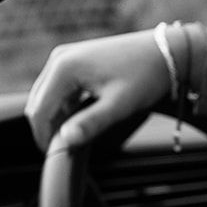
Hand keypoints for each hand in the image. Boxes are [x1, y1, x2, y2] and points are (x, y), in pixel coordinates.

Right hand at [25, 31, 169, 152]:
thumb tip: (65, 139)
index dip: (43, 136)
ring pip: (47, 95)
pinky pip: (59, 87)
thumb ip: (90, 123)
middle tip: (66, 148)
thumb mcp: (119, 105)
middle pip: (38, 102)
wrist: (167, 51)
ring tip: (77, 135)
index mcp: (64, 67)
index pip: (38, 111)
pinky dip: (64, 105)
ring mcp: (67, 56)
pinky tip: (81, 118)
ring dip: (56, 116)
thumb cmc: (146, 75)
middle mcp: (59, 58)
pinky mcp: (76, 59)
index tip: (55, 155)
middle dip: (47, 127)